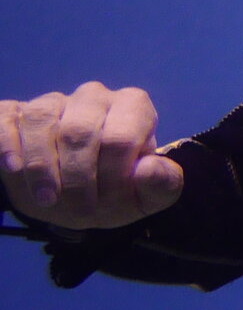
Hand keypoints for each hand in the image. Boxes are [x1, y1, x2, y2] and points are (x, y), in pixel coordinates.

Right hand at [0, 84, 183, 228]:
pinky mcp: (14, 114)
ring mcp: (52, 102)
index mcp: (133, 108)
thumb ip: (161, 185)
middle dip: (78, 179)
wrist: (64, 193)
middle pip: (80, 132)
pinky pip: (9, 121)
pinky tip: (13, 170)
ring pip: (42, 122)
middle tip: (79, 212)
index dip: (112, 177)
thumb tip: (150, 170)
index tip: (106, 206)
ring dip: (42, 167)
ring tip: (48, 201)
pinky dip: (9, 146)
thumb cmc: (111, 190)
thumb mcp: (142, 197)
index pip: (121, 138)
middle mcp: (94, 97)